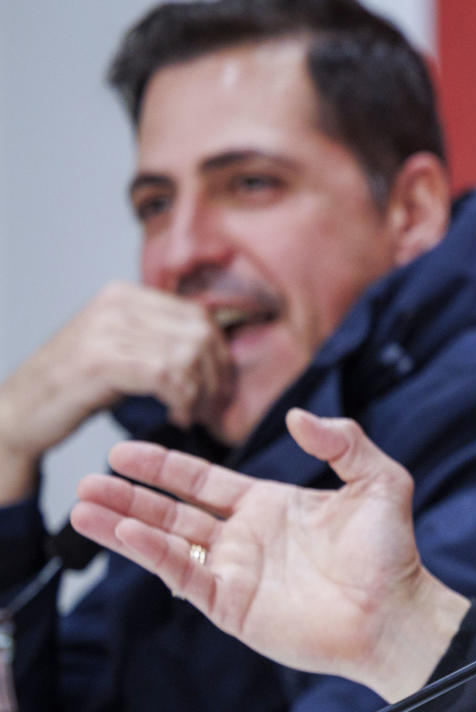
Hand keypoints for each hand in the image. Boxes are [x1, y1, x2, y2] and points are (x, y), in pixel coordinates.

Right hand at [0, 282, 233, 498]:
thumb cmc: (76, 386)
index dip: (220, 354)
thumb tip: (216, 347)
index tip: (219, 387)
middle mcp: (116, 304)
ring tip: (192, 414)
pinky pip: (166, 375)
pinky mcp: (100, 360)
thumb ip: (158, 338)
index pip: (198, 315)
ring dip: (200, 392)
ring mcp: (106, 330)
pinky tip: (177, 416)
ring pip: (187, 356)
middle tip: (211, 406)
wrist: (18, 411)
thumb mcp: (122, 349)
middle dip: (215, 376)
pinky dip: (181, 400)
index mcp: (124, 295)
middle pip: (199, 334)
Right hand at [68, 409, 468, 701]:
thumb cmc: (392, 552)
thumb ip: (344, 442)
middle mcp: (245, 538)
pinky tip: (125, 534)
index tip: (121, 451)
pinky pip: (184, 575)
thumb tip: (299, 416)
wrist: (397, 612)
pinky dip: (152, 554)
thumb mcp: (379, 481)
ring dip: (124, 526)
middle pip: (172, 511)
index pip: (202, 481)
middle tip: (86, 481)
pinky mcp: (232, 606)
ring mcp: (235, 573)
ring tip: (82, 508)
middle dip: (128, 497)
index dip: (162, 466)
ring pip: (167, 543)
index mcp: (270, 505)